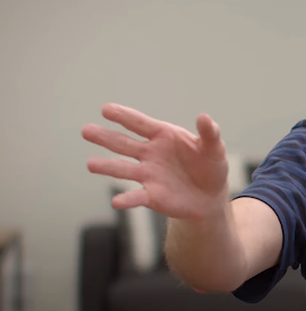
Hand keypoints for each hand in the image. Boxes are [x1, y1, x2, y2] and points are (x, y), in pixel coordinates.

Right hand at [82, 103, 229, 219]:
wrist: (209, 197)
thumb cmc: (210, 166)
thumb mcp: (215, 149)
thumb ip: (209, 133)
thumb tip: (204, 117)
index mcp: (164, 136)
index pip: (140, 124)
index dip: (124, 116)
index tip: (106, 109)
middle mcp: (150, 154)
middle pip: (123, 144)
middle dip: (105, 137)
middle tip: (85, 130)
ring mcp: (148, 174)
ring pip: (123, 169)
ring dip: (107, 167)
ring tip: (90, 164)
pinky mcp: (151, 195)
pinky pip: (136, 196)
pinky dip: (126, 199)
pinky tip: (116, 202)